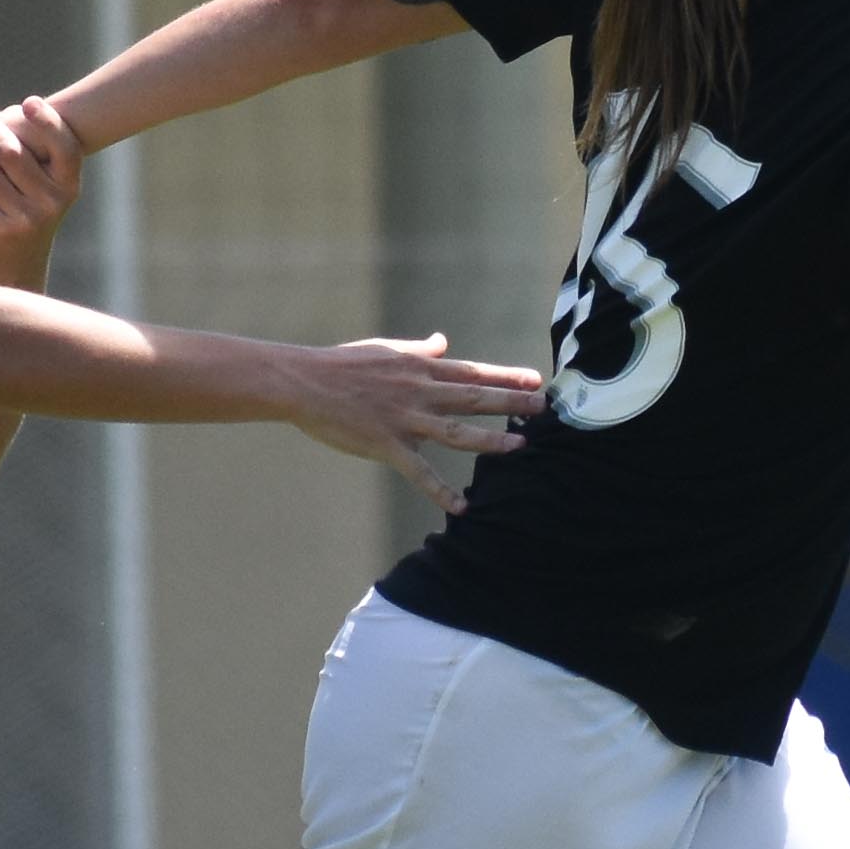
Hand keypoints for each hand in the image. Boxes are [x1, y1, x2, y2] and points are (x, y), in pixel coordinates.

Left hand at [0, 97, 84, 278]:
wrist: (15, 262)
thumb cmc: (28, 207)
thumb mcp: (46, 186)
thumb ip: (37, 154)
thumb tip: (13, 111)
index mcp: (69, 186)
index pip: (64, 147)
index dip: (48, 122)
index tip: (28, 101)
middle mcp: (52, 204)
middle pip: (14, 153)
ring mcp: (24, 219)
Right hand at [282, 334, 545, 516]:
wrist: (304, 382)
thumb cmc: (342, 364)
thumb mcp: (387, 349)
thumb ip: (420, 350)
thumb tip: (443, 342)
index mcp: (420, 369)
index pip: (473, 372)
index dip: (506, 376)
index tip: (537, 380)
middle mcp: (419, 392)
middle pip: (474, 398)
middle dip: (512, 403)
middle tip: (545, 409)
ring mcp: (404, 419)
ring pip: (455, 431)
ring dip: (489, 440)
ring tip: (519, 447)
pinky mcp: (385, 444)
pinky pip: (418, 471)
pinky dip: (440, 490)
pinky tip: (461, 506)